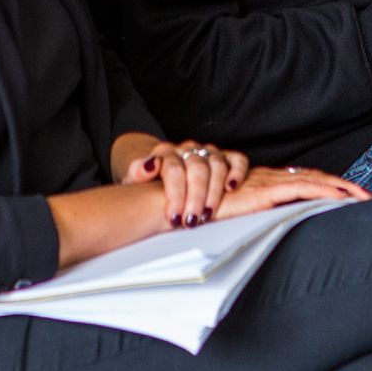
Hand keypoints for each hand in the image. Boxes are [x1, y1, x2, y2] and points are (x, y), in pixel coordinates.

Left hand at [120, 138, 249, 227]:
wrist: (160, 172)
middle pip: (197, 168)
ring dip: (214, 192)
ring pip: (217, 165)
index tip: (173, 218)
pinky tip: (231, 188)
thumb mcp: (133, 179)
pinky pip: (237, 160)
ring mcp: (207, 152)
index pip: (173, 169)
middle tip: (191, 221)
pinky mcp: (225, 158)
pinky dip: (237, 172)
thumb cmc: (149, 181)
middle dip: (195, 198)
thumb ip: (137, 171)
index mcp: (166, 152)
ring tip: (208, 214)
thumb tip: (147, 166)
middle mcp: (188, 149)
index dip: (175, 195)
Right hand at [214, 165, 369, 219]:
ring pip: (314, 180)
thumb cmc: (202, 211)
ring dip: (340, 188)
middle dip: (343, 186)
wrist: (182, 203)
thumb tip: (270, 229)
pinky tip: (339, 197)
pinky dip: (323, 191)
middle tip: (367, 196)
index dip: (328, 186)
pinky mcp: (264, 192)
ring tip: (362, 197)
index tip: (349, 195)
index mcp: (265, 183)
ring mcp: (268, 183)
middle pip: (316, 177)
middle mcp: (270, 179)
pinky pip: (301, 189)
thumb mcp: (234, 215)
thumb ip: (252, 217)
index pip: (304, 181)